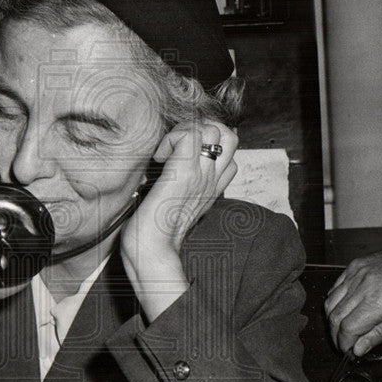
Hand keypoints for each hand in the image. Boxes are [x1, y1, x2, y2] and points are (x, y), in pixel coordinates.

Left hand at [120, 120, 237, 321]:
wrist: (151, 252)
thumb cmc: (153, 233)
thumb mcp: (172, 203)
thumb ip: (176, 185)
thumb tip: (159, 166)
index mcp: (211, 187)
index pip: (229, 153)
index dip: (206, 144)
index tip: (179, 157)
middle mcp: (211, 179)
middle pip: (230, 135)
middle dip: (201, 129)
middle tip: (175, 148)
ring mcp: (201, 175)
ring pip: (213, 128)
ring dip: (185, 131)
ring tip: (167, 152)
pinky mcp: (184, 173)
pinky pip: (189, 135)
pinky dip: (171, 139)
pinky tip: (159, 159)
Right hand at [324, 250, 381, 354]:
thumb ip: (381, 334)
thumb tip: (359, 348)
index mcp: (379, 302)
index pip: (348, 328)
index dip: (344, 344)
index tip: (349, 351)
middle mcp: (364, 286)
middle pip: (335, 316)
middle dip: (336, 335)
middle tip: (344, 344)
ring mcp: (357, 274)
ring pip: (330, 302)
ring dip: (333, 319)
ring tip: (342, 329)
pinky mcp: (355, 266)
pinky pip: (335, 287)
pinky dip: (334, 301)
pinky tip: (344, 309)